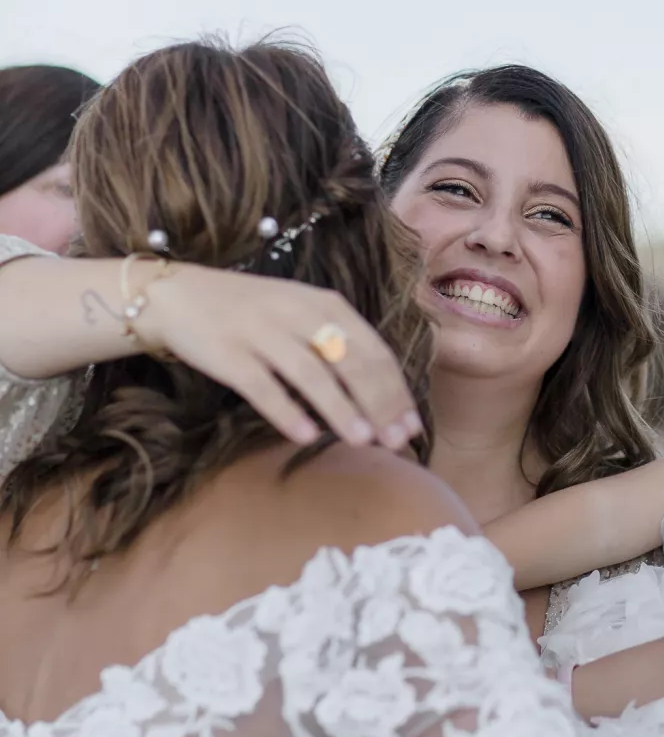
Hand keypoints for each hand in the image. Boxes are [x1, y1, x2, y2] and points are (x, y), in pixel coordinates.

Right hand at [138, 263, 421, 449]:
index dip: (396, 388)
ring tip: (363, 441)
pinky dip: (286, 411)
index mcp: (324, 304)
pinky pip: (262, 386)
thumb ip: (335, 343)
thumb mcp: (300, 313)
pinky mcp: (228, 353)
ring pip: (311, 373)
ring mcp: (261, 332)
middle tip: (397, 441)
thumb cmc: (250, 312)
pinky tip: (306, 436)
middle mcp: (297, 314)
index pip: (372, 348)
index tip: (413, 424)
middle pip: (349, 361)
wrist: (177, 295)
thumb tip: (379, 395)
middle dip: (378, 404)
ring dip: (341, 408)